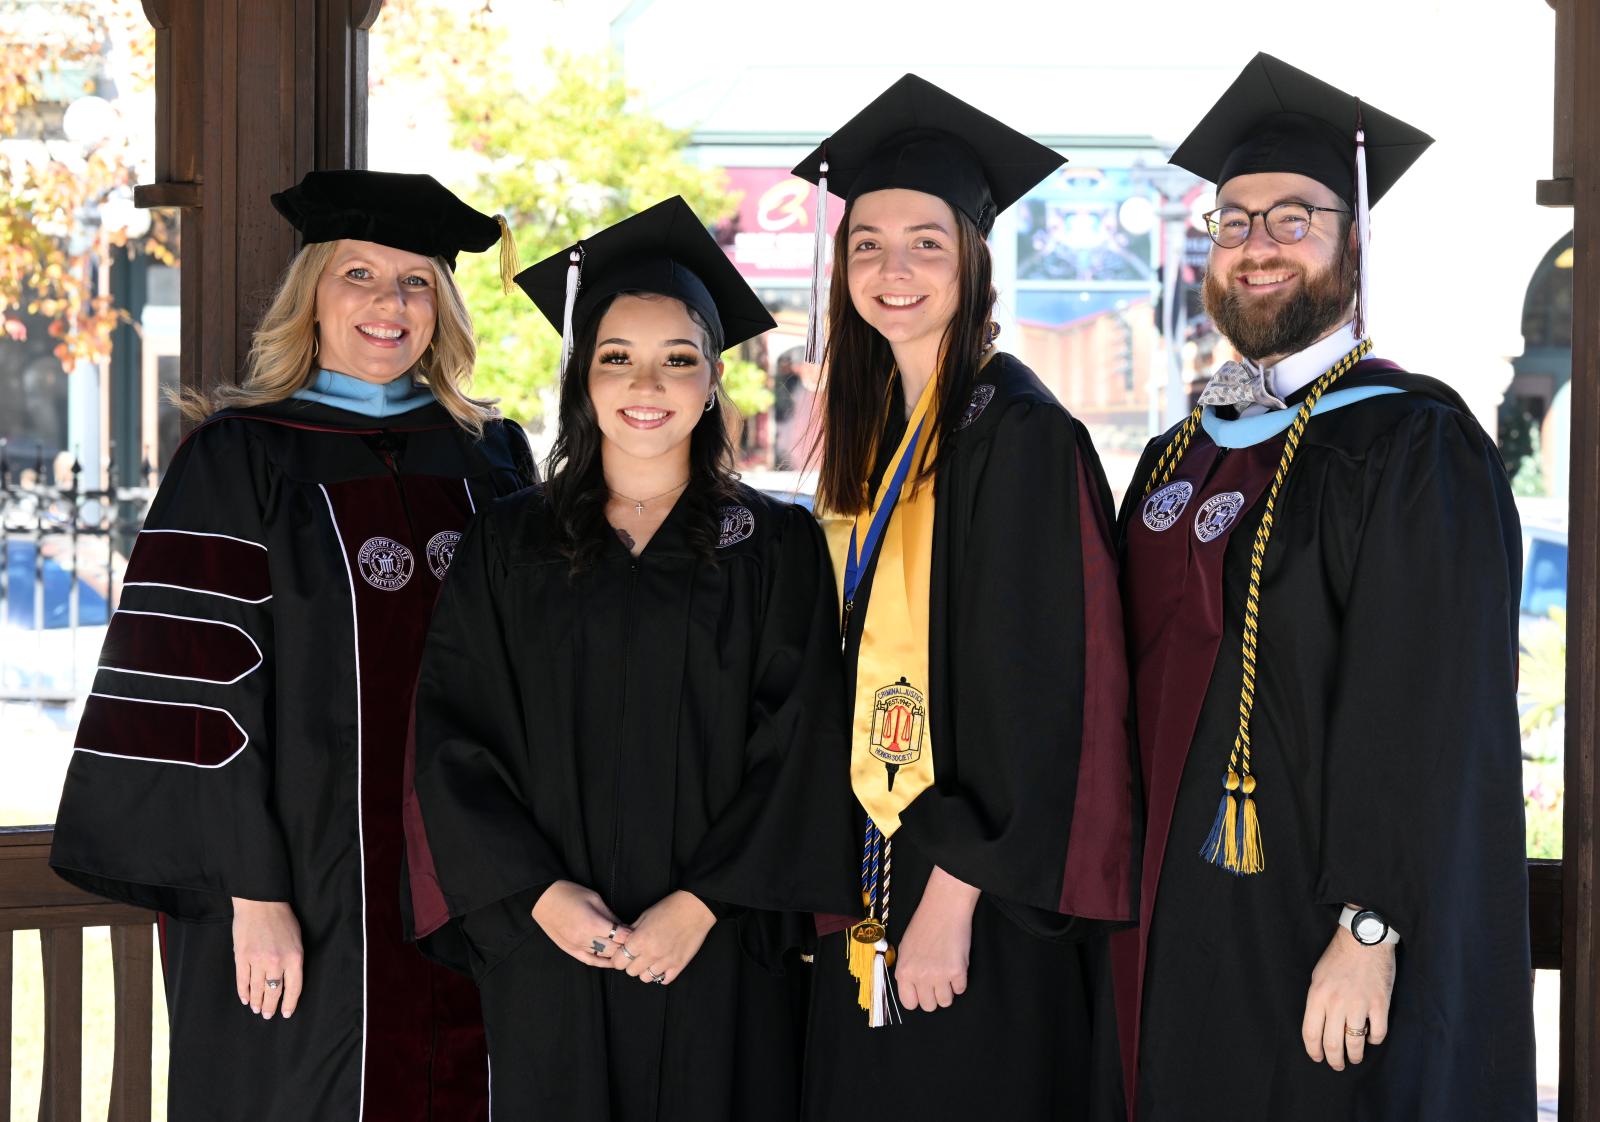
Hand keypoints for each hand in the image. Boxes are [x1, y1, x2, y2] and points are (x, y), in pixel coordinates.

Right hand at [231, 897, 302, 1019]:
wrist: (261, 903)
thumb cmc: (282, 918)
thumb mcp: (297, 939)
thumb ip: (293, 960)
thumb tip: (288, 979)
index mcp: (294, 957)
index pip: (294, 988)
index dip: (289, 1003)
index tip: (286, 1013)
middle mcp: (277, 962)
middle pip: (274, 991)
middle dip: (271, 1006)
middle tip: (268, 1015)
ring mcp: (258, 960)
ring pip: (257, 989)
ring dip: (257, 1001)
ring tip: (257, 1009)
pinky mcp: (242, 957)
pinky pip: (242, 980)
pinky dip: (243, 992)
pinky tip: (245, 999)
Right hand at [532, 881, 631, 966]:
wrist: (542, 899)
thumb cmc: (569, 893)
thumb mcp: (594, 898)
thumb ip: (610, 915)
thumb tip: (624, 927)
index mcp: (592, 923)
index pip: (620, 936)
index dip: (633, 935)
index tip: (641, 933)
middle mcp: (585, 939)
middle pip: (614, 949)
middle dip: (627, 946)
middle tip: (638, 942)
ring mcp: (577, 947)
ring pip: (604, 956)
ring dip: (617, 954)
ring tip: (628, 951)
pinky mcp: (570, 950)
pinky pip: (590, 961)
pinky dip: (603, 963)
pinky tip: (612, 962)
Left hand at [612, 891, 715, 985]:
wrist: (695, 908)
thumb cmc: (669, 908)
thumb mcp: (645, 916)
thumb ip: (631, 931)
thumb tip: (622, 941)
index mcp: (640, 940)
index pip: (618, 962)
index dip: (618, 958)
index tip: (621, 954)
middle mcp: (651, 954)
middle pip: (631, 972)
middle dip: (631, 964)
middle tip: (636, 955)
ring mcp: (666, 962)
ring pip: (646, 978)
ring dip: (645, 970)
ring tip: (650, 960)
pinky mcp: (679, 965)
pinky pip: (664, 980)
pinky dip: (661, 974)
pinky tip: (662, 964)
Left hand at [894, 866, 978, 1013]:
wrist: (944, 907)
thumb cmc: (924, 923)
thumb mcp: (905, 948)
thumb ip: (906, 970)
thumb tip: (911, 987)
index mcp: (904, 971)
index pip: (909, 1003)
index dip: (917, 997)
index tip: (922, 991)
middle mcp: (920, 976)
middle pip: (929, 1006)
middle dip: (934, 995)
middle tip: (937, 980)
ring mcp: (939, 975)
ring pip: (946, 1001)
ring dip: (948, 990)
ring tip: (947, 973)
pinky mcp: (958, 971)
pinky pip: (961, 989)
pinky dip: (960, 981)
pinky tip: (956, 965)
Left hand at [1301, 922, 1396, 1069]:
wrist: (1364, 940)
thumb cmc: (1338, 957)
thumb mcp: (1318, 976)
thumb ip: (1317, 1001)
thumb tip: (1320, 1025)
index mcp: (1317, 996)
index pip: (1311, 1033)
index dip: (1313, 1050)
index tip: (1317, 1057)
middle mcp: (1336, 1003)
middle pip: (1332, 1043)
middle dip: (1334, 1060)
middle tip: (1337, 1065)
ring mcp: (1359, 1005)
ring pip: (1355, 1043)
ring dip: (1355, 1055)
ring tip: (1355, 1058)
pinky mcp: (1380, 1004)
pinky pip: (1377, 1033)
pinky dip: (1374, 1040)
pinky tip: (1371, 1038)